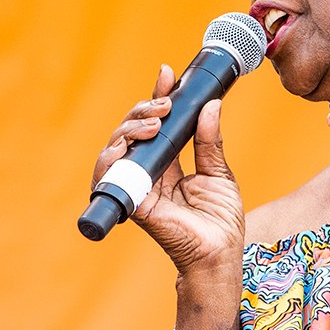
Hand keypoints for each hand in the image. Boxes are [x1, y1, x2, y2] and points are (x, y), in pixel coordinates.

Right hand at [92, 65, 244, 275]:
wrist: (219, 254)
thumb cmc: (220, 222)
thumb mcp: (219, 173)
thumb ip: (210, 141)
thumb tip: (211, 105)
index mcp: (168, 163)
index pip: (157, 124)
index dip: (158, 98)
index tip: (167, 75)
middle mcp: (148, 172)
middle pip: (132, 131)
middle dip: (145, 108)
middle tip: (166, 103)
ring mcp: (136, 186)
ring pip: (116, 147)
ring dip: (130, 127)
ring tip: (155, 120)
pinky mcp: (130, 202)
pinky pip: (109, 176)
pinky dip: (112, 156)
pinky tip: (127, 143)